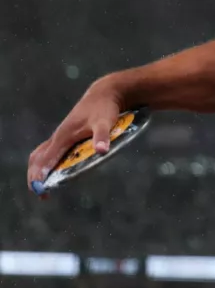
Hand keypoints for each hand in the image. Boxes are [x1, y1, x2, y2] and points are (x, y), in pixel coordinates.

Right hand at [26, 78, 124, 194]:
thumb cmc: (104, 108)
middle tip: (41, 193)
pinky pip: (49, 150)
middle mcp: (58, 136)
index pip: (46, 160)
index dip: (40, 176)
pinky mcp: (66, 134)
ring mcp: (60, 135)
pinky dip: (45, 162)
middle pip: (38, 158)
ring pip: (41, 154)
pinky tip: (53, 170)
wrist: (105, 93)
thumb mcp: (105, 123)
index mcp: (63, 136)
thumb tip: (102, 151)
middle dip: (35, 176)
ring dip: (38, 169)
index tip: (40, 190)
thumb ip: (102, 136)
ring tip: (43, 185)